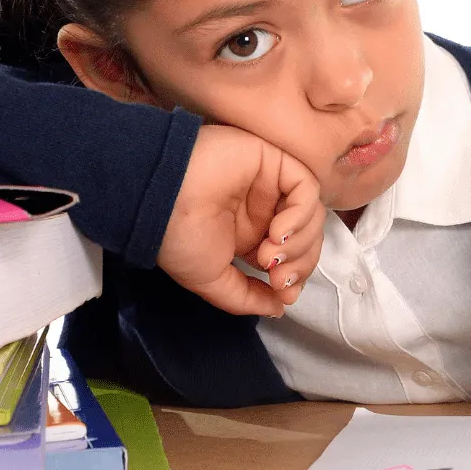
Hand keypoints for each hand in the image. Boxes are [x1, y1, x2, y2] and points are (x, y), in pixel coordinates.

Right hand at [157, 125, 325, 317]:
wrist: (160, 201)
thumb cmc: (177, 239)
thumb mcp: (212, 281)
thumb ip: (247, 297)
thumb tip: (279, 308)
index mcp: (251, 235)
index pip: (293, 255)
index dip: (296, 276)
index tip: (282, 294)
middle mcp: (264, 209)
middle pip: (307, 237)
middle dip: (300, 264)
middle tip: (278, 279)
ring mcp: (270, 185)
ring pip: (311, 215)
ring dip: (299, 243)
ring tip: (270, 256)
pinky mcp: (273, 161)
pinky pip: (306, 189)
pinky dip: (300, 215)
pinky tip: (277, 233)